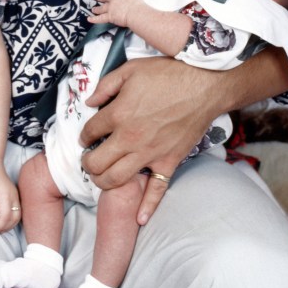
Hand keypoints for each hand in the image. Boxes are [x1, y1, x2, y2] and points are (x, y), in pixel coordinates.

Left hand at [0, 158, 20, 233]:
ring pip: (17, 215)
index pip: (5, 217)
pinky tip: (3, 220)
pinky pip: (16, 210)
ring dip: (9, 224)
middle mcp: (14, 197)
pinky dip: (11, 218)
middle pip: (14, 218)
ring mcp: (15, 196)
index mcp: (6, 196)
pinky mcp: (13, 195)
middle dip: (5, 227)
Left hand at [79, 57, 223, 224]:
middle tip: (89, 159)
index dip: (84, 135)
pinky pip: (156, 190)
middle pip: (97, 163)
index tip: (87, 136)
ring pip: (117, 180)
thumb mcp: (130, 69)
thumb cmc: (167, 74)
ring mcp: (150, 154)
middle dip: (88, 163)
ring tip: (102, 176)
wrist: (204, 84)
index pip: (89, 132)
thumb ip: (105, 85)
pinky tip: (139, 218)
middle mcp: (130, 138)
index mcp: (118, 114)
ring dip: (103, 182)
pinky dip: (147, 207)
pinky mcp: (169, 162)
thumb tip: (89, 102)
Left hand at [88, 0, 138, 27]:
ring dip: (97, 9)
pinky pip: (100, 18)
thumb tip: (136, 2)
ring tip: (93, 9)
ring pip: (101, 8)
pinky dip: (94, 19)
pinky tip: (89, 19)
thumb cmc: (140, 7)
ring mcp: (111, 7)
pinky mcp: (109, 16)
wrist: (136, 13)